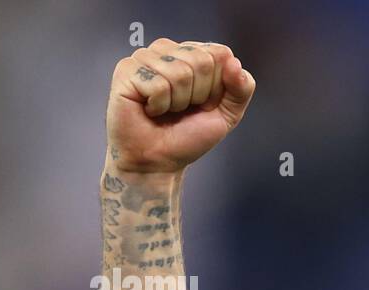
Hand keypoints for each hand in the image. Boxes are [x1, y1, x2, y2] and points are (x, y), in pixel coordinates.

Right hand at [105, 38, 254, 173]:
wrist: (158, 161)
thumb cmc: (187, 137)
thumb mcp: (227, 115)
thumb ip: (241, 89)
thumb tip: (235, 63)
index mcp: (193, 55)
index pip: (220, 53)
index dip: (217, 87)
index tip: (204, 103)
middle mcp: (169, 50)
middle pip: (201, 60)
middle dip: (198, 94)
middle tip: (182, 109)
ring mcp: (145, 57)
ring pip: (179, 72)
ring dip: (178, 102)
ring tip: (166, 110)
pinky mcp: (126, 70)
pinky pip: (157, 83)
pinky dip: (159, 105)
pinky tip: (150, 109)